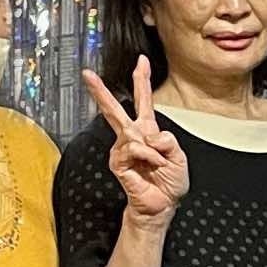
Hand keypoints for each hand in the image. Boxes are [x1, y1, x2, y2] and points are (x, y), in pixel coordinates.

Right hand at [83, 59, 191, 227]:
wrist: (162, 205)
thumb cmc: (170, 182)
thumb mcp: (179, 156)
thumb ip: (168, 140)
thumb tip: (149, 135)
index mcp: (148, 130)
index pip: (143, 101)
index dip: (142, 80)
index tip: (141, 61)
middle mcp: (132, 137)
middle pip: (115, 109)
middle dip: (100, 91)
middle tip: (87, 75)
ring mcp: (122, 149)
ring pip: (134, 133)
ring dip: (154, 149)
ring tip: (159, 163)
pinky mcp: (118, 162)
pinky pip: (134, 148)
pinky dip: (148, 156)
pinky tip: (151, 165)